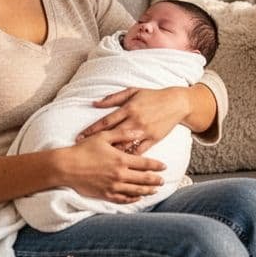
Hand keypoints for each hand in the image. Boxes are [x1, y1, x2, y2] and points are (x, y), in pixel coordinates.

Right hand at [59, 130, 165, 202]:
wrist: (66, 166)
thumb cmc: (84, 149)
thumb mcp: (103, 137)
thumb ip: (122, 134)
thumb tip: (138, 132)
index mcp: (121, 159)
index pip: (145, 163)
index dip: (156, 165)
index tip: (164, 167)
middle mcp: (119, 174)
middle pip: (143, 179)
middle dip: (155, 180)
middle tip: (163, 180)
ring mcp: (113, 186)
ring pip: (135, 191)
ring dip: (147, 191)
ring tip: (155, 190)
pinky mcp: (105, 194)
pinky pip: (122, 199)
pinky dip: (132, 199)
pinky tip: (137, 198)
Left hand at [75, 87, 190, 154]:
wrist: (176, 103)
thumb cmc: (152, 96)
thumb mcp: (132, 92)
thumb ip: (112, 98)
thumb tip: (94, 103)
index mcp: (128, 108)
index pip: (105, 121)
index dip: (91, 130)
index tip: (79, 138)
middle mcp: (134, 121)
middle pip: (112, 136)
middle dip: (97, 145)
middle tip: (84, 153)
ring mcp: (144, 131)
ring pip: (125, 146)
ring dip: (111, 154)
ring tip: (99, 162)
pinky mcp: (153, 139)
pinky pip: (139, 151)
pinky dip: (129, 158)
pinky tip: (120, 164)